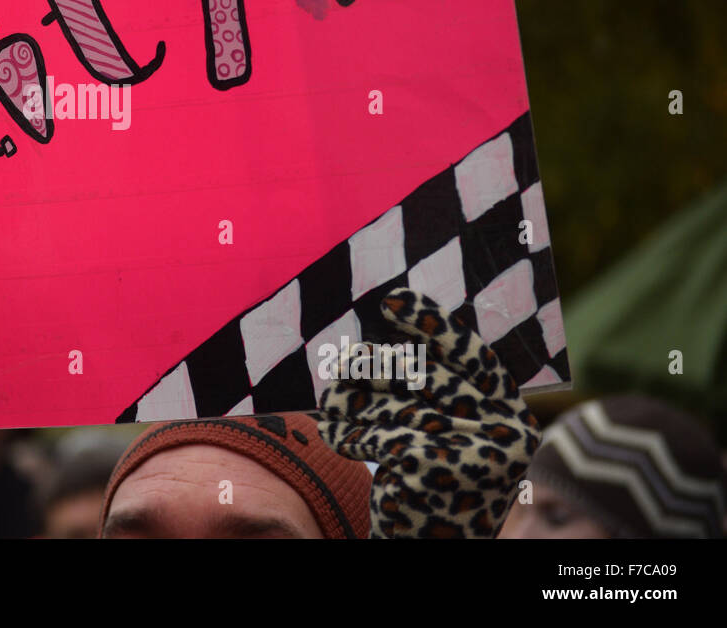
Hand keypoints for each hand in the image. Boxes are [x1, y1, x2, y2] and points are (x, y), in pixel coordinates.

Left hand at [316, 288, 541, 537]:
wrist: (434, 548)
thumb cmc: (435, 483)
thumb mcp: (451, 434)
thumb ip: (438, 392)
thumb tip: (388, 335)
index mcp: (512, 416)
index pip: (474, 356)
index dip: (433, 323)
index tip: (392, 300)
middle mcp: (503, 432)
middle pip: (424, 373)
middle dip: (375, 365)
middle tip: (347, 361)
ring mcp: (472, 453)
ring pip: (395, 402)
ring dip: (355, 398)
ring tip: (336, 400)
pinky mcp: (433, 472)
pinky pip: (376, 433)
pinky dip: (350, 433)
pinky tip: (338, 437)